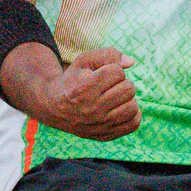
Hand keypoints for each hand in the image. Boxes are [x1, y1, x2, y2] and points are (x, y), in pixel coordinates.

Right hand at [20, 46, 139, 140]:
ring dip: (127, 98)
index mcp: (84, 90)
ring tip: (115, 96)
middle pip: (128, 89)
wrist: (56, 108)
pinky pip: (134, 123)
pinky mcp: (106, 136)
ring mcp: (99, 126)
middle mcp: (92, 110)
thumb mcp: (84, 60)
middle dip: (121, 82)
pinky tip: (120, 108)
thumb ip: (108, 54)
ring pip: (133, 107)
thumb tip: (131, 62)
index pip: (117, 72)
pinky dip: (132, 113)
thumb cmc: (74, 80)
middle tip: (109, 86)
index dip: (113, 69)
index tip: (102, 74)